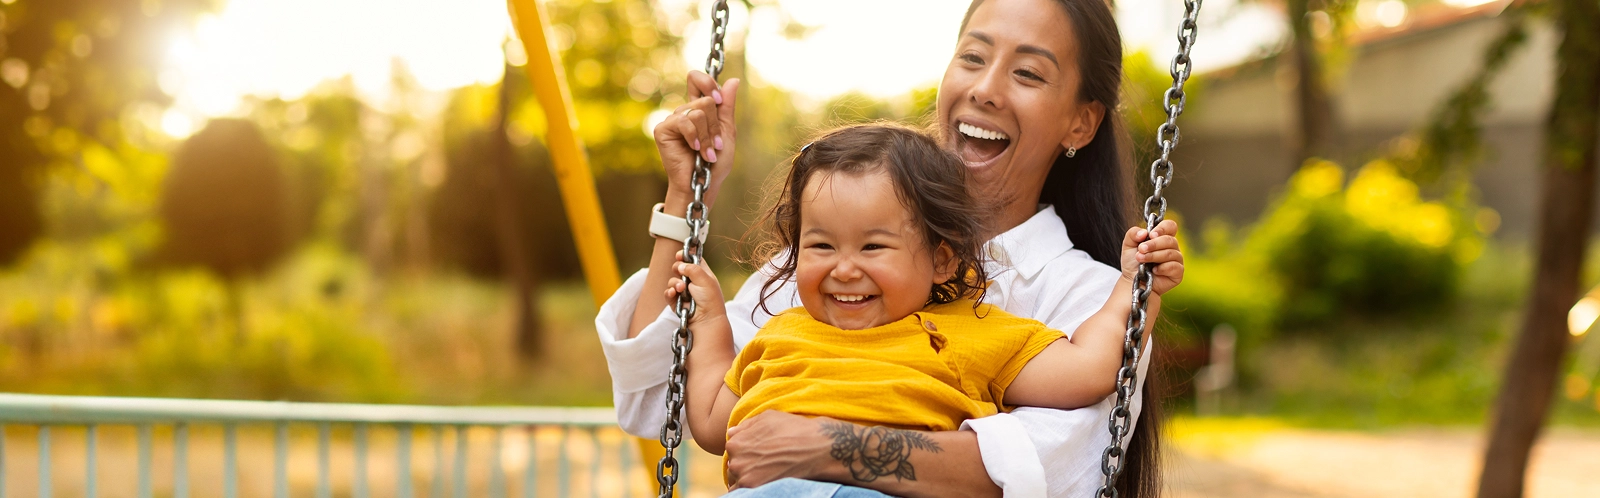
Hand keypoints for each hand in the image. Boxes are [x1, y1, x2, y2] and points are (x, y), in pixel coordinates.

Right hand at [653, 71, 739, 208]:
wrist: (703, 184)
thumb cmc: (715, 162)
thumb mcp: (726, 131)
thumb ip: (727, 107)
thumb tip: (733, 80)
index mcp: (698, 109)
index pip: (697, 80)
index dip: (709, 84)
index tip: (720, 100)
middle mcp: (684, 112)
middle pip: (705, 100)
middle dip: (715, 125)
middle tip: (716, 144)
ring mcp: (672, 120)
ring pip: (698, 112)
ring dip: (707, 136)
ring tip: (707, 153)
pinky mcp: (663, 129)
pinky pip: (684, 122)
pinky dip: (694, 137)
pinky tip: (694, 150)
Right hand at [665, 251, 726, 323]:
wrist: (706, 320)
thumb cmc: (710, 299)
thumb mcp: (705, 279)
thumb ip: (692, 268)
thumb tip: (680, 265)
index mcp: (703, 274)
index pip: (693, 260)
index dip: (685, 256)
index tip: (680, 255)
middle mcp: (693, 282)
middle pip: (679, 268)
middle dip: (677, 268)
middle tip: (679, 271)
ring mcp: (684, 292)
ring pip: (672, 281)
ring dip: (675, 283)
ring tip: (681, 289)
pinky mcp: (676, 302)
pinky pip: (668, 293)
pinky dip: (669, 292)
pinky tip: (673, 293)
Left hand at [724, 411, 834, 488]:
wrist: (817, 449)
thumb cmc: (794, 429)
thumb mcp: (768, 417)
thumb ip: (746, 425)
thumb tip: (731, 433)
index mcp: (736, 443)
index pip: (733, 449)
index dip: (747, 449)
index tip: (760, 451)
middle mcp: (736, 462)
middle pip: (735, 465)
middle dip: (746, 463)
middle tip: (765, 462)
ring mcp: (745, 478)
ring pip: (737, 480)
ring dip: (747, 477)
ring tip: (766, 472)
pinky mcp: (755, 490)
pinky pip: (742, 494)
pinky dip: (749, 489)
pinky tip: (764, 481)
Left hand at [1120, 219, 1182, 294]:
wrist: (1133, 281)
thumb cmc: (1132, 262)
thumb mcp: (1128, 245)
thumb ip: (1133, 233)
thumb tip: (1144, 232)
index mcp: (1162, 237)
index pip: (1170, 226)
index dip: (1162, 228)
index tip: (1150, 234)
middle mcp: (1172, 247)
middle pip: (1170, 240)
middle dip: (1153, 244)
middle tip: (1141, 250)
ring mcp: (1176, 260)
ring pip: (1170, 253)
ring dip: (1154, 256)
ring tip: (1141, 259)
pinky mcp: (1178, 272)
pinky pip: (1174, 267)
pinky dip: (1162, 268)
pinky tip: (1154, 271)